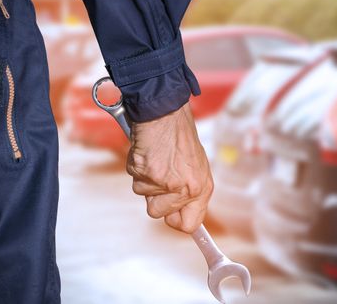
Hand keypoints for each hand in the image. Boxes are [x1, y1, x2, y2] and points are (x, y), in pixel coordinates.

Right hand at [126, 103, 213, 232]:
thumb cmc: (179, 136)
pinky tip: (147, 153)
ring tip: (155, 159)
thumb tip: (178, 216)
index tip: (169, 216)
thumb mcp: (194, 166)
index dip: (175, 221)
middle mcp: (187, 188)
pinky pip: (134, 179)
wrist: (165, 112)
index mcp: (202, 188)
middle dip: (154, 197)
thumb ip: (188, 192)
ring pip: (143, 196)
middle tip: (159, 175)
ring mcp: (166, 182)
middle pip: (158, 214)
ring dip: (145, 179)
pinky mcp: (147, 173)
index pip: (189, 224)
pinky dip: (137, 167)